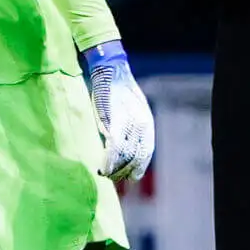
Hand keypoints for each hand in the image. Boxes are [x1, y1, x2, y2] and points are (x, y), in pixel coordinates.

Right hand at [82, 41, 154, 181]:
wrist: (111, 71)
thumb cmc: (117, 90)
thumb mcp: (130, 109)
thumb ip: (130, 126)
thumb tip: (123, 146)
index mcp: (147, 123)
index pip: (146, 152)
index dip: (138, 167)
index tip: (131, 177)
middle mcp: (142, 125)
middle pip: (136, 157)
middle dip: (125, 171)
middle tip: (114, 177)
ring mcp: (129, 124)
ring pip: (125, 155)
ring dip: (115, 169)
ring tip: (106, 174)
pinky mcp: (114, 122)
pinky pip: (114, 148)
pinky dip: (108, 160)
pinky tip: (103, 167)